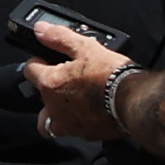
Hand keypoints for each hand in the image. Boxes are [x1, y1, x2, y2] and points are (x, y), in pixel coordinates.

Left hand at [20, 25, 123, 143]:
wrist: (135, 100)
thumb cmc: (111, 75)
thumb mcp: (85, 48)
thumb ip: (59, 38)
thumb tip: (41, 30)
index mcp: (50, 84)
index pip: (29, 70)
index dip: (38, 62)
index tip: (48, 60)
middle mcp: (55, 108)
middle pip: (39, 100)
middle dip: (47, 91)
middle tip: (64, 82)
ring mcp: (70, 124)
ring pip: (51, 124)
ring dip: (56, 114)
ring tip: (71, 103)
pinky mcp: (86, 134)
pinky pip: (73, 131)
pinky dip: (78, 122)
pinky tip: (90, 112)